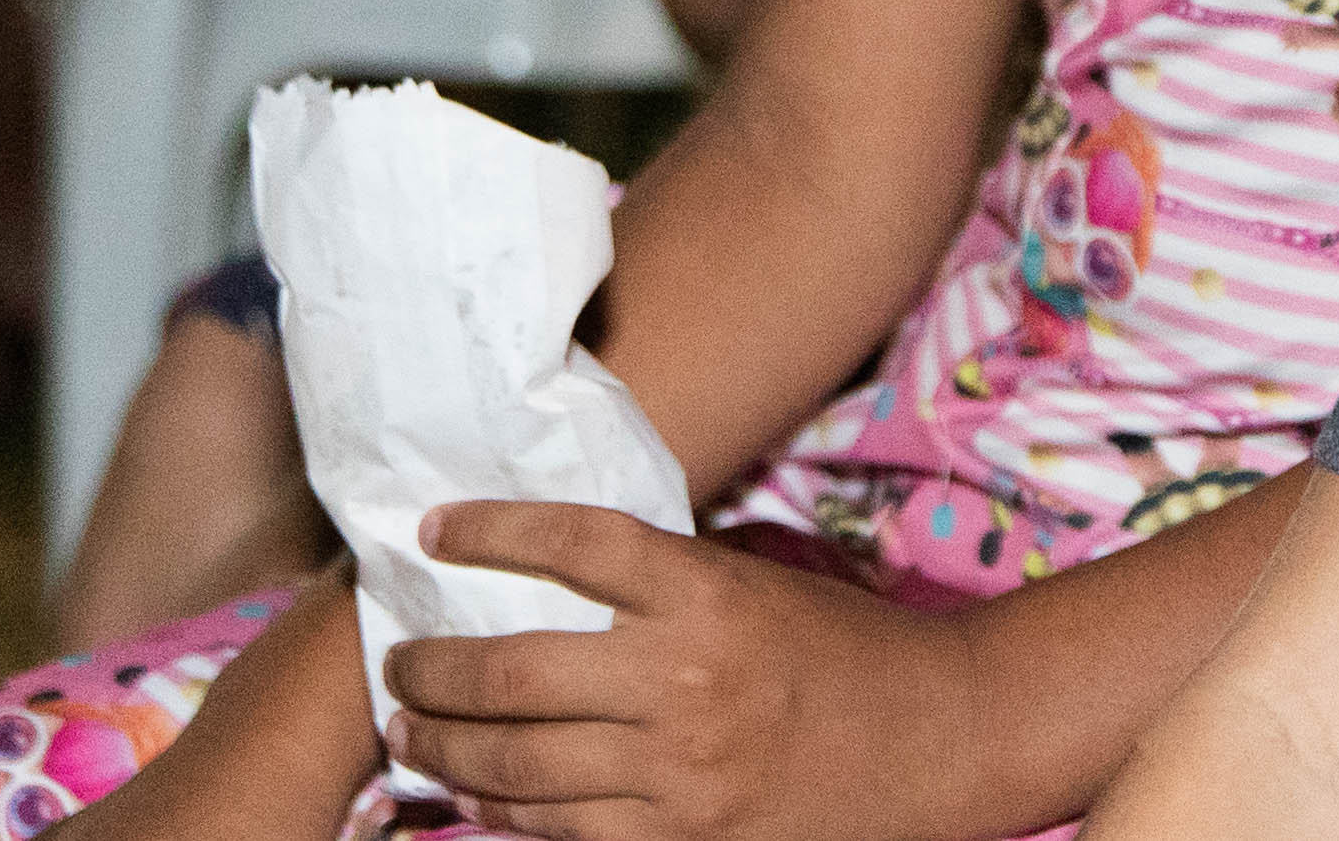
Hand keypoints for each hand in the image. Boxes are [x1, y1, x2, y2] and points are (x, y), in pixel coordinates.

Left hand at [387, 506, 984, 840]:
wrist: (939, 737)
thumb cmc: (845, 650)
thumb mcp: (757, 586)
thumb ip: (663, 585)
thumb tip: (544, 576)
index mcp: (708, 593)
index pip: (572, 544)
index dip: (490, 531)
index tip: (433, 528)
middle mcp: (685, 679)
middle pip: (514, 670)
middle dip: (432, 670)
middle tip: (399, 661)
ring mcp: (681, 772)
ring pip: (518, 765)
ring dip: (445, 749)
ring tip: (413, 732)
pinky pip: (562, 831)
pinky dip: (503, 814)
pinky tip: (475, 798)